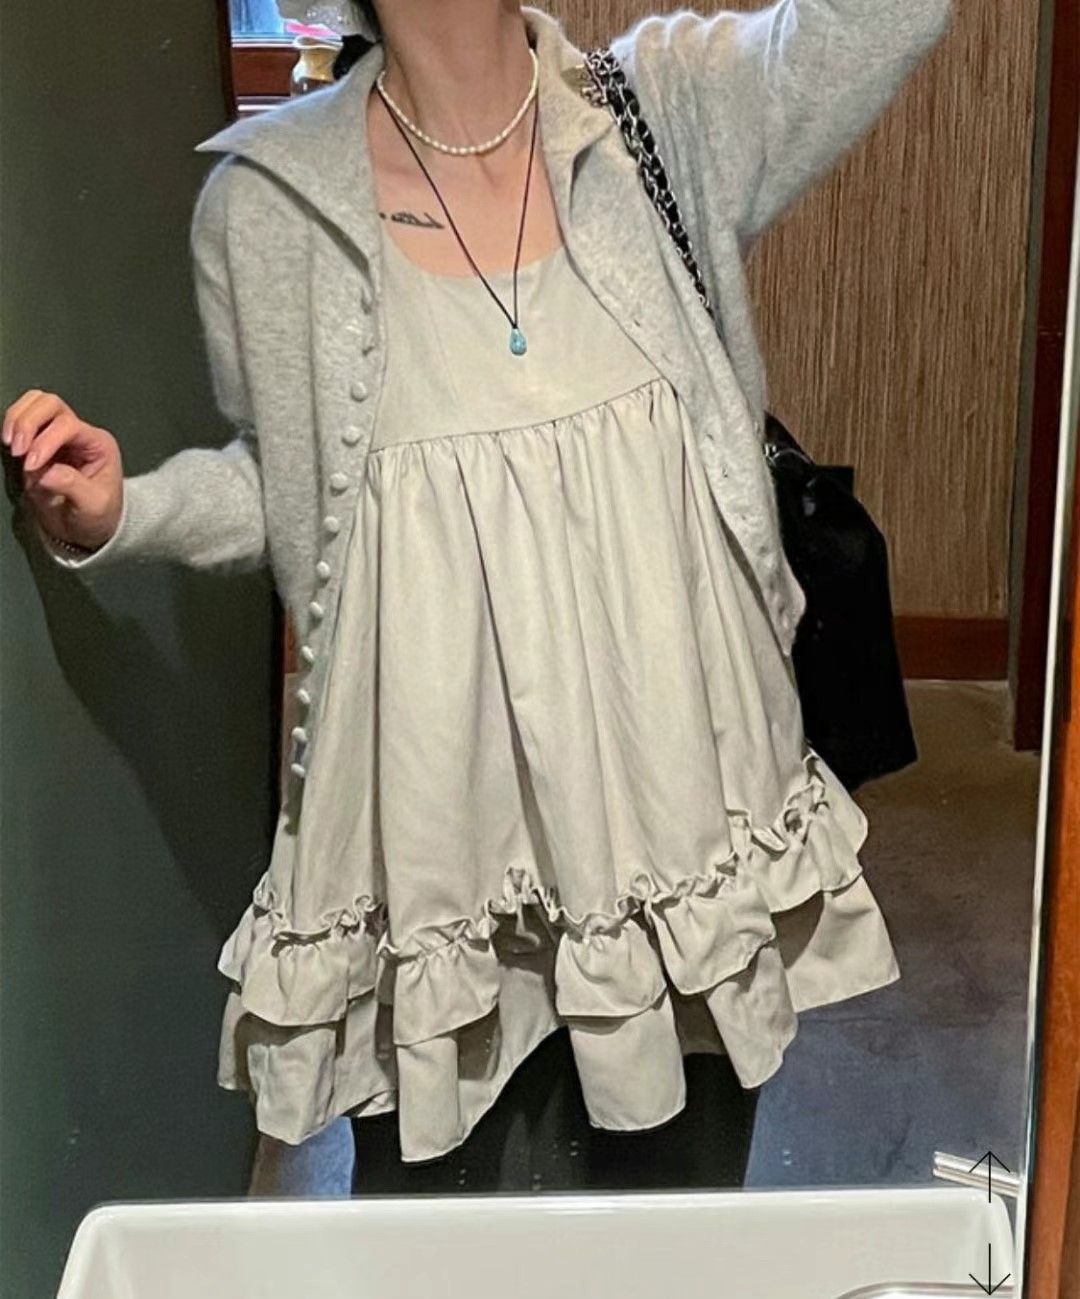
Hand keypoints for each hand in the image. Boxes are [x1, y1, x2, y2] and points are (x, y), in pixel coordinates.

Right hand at [3, 389, 123, 550]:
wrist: (89, 529)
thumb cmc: (98, 516)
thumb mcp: (93, 506)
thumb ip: (71, 486)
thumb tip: (43, 472)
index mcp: (97, 444)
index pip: (67, 425)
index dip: (45, 441)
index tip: (31, 465)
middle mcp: (78, 434)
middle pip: (50, 404)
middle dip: (28, 422)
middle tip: (17, 449)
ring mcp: (57, 435)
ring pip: (35, 404)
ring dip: (17, 419)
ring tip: (11, 445)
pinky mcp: (38, 443)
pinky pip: (22, 420)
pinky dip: (11, 426)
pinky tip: (9, 445)